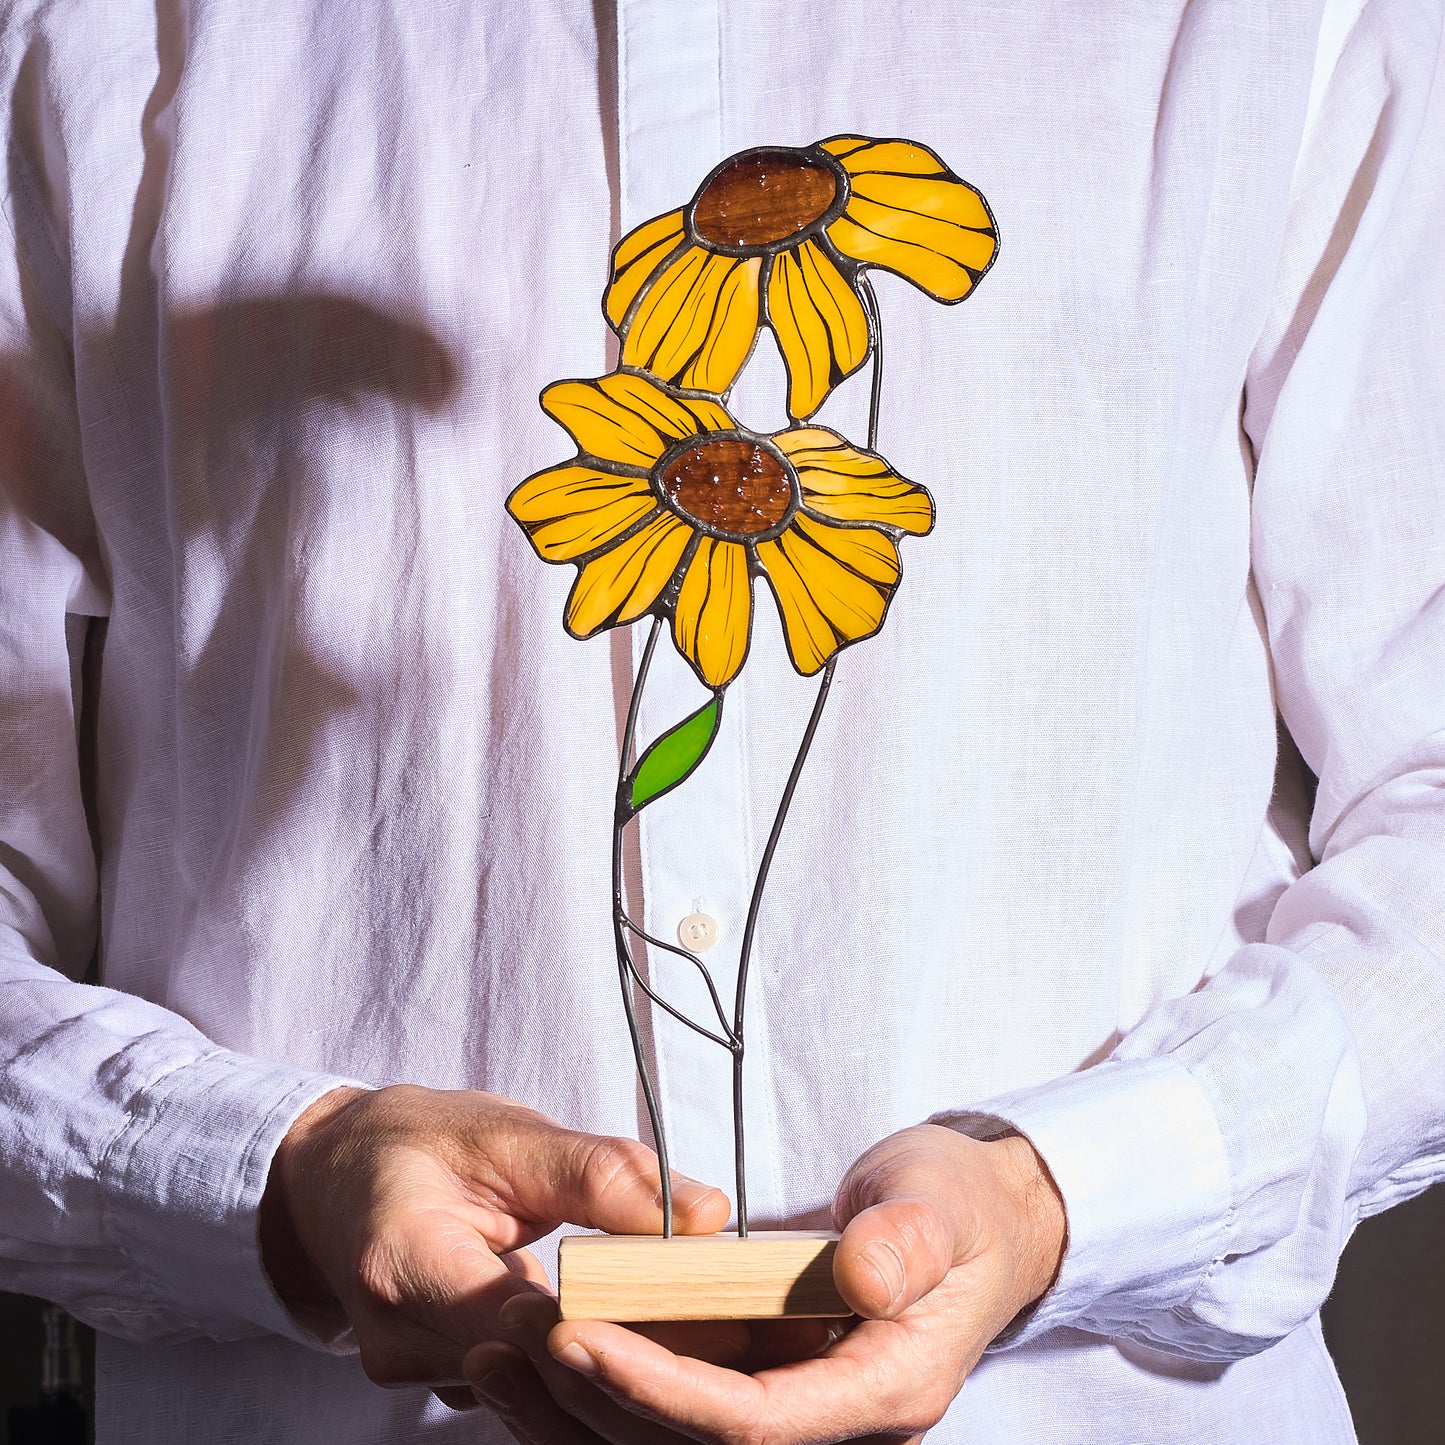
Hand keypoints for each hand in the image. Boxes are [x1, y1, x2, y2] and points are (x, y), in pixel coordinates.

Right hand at [258, 1084, 730, 1410]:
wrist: (330, 1179)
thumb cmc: (413, 1143)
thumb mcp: (503, 1132)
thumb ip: (600, 1173)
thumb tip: (702, 1213)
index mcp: (403, 1263)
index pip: (519, 1322)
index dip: (612, 1320)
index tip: (699, 1305)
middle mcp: (402, 1342)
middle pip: (537, 1371)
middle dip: (636, 1347)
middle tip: (736, 1327)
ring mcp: (418, 1376)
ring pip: (538, 1392)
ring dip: (618, 1362)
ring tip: (712, 1329)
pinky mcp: (446, 1383)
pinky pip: (526, 1387)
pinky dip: (585, 1363)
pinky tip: (650, 1333)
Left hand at [480, 1125, 1064, 1444]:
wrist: (971, 1216)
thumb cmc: (959, 1204)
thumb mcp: (943, 1204)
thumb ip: (907, 1240)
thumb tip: (861, 1273)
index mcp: (882, 1386)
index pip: (752, 1423)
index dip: (661, 1390)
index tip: (579, 1338)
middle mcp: (829, 1412)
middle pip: (693, 1442)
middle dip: (599, 1399)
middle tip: (514, 1341)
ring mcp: (792, 1395)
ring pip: (670, 1430)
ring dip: (583, 1399)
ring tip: (498, 1348)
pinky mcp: (762, 1367)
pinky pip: (675, 1391)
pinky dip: (612, 1371)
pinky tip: (545, 1336)